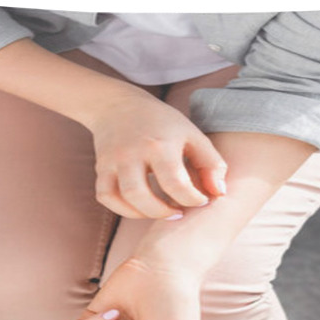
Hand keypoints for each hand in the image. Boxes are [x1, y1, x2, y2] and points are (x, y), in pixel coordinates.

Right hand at [85, 92, 228, 219]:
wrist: (118, 105)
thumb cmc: (162, 124)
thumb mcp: (192, 135)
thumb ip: (211, 164)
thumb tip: (219, 194)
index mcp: (160, 143)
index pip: (175, 182)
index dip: (192, 199)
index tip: (201, 200)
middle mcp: (132, 152)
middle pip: (142, 195)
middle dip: (163, 212)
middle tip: (179, 213)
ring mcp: (113, 161)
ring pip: (122, 199)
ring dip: (144, 214)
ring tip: (162, 211)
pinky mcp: (101, 168)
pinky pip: (106, 197)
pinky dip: (123, 209)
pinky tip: (141, 208)